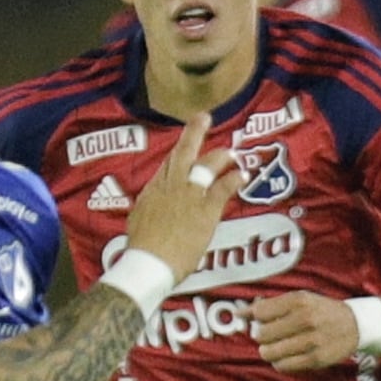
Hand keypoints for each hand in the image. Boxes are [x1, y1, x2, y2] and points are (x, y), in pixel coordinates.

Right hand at [120, 116, 246, 281]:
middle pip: (182, 154)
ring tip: (231, 153)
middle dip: (193, 133)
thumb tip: (149, 213)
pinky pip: (223, 188)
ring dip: (220, 156)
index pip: (167, 166)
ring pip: (206, 166)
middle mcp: (170, 186)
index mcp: (152, 191)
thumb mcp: (138, 223)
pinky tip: (242, 175)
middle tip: (203, 118)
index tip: (184, 147)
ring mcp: (189, 195)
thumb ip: (148, 212)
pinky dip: (234, 179)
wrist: (148, 262)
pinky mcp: (206, 209)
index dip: (178, 154)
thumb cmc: (140, 250)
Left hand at [250, 291, 363, 372]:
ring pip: (269, 353)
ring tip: (278, 346)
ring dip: (269, 351)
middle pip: (261, 335)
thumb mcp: (299, 299)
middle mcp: (306, 319)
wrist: (355, 324)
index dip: (254, 318)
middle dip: (261, 336)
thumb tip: (240, 312)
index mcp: (299, 300)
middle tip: (270, 335)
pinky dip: (280, 362)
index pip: (260, 312)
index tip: (257, 321)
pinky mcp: (316, 359)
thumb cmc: (321, 310)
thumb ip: (270, 305)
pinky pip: (282, 366)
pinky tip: (288, 355)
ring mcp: (311, 340)